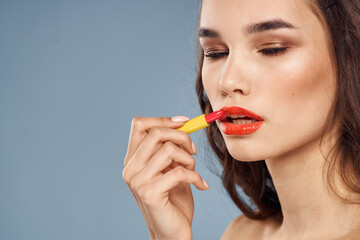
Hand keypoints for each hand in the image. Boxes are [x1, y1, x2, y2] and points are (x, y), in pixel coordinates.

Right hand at [122, 116, 208, 239]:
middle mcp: (130, 168)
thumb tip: (182, 124)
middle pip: (155, 133)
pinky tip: (201, 185)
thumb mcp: (172, 168)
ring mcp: (137, 181)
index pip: (139, 125)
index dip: (163, 120)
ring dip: (189, 159)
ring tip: (193, 171)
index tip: (184, 123)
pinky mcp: (149, 193)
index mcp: (133, 159)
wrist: (173, 233)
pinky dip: (195, 176)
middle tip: (193, 151)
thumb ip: (170, 148)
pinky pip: (179, 172)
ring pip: (168, 150)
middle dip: (182, 137)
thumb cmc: (174, 200)